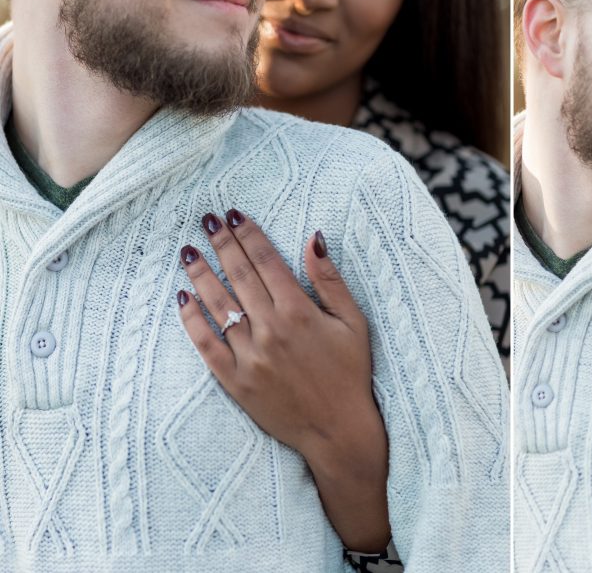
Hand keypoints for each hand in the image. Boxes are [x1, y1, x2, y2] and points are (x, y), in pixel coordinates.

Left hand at [176, 209, 389, 551]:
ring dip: (201, 274)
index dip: (249, 235)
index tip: (235, 215)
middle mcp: (270, 330)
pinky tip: (183, 298)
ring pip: (218, 305)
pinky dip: (192, 319)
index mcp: (299, 312)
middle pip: (238, 276)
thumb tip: (313, 238)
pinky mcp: (234, 381)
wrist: (337, 430)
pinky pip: (205, 345)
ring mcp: (249, 356)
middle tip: (207, 220)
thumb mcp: (353, 323)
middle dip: (222, 244)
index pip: (266, 262)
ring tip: (189, 251)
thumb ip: (329, 280)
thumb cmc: (350, 373)